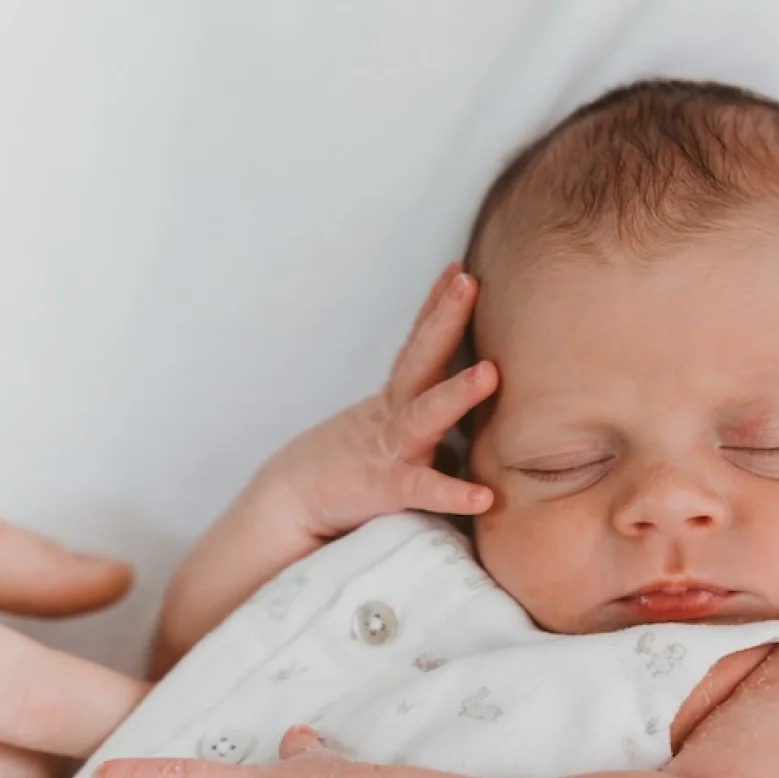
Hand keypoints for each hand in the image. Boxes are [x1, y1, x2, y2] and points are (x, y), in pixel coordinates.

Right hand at [262, 265, 498, 540]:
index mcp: (396, 401)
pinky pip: (423, 490)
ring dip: (456, 393)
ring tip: (490, 373)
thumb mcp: (391, 434)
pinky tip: (483, 496)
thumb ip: (430, 422)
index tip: (459, 269)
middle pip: (420, 359)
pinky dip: (452, 493)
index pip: (418, 345)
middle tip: (469, 282)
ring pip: (424, 416)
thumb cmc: (349, 469)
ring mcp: (390, 449)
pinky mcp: (387, 489)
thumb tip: (473, 415)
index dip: (437, 307)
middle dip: (444, 320)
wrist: (289, 506)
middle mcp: (393, 415)